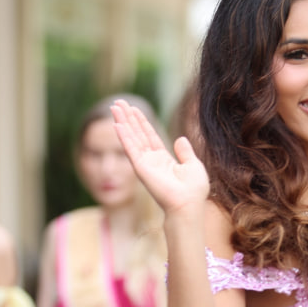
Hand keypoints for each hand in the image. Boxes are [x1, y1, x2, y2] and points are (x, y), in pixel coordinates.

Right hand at [112, 101, 208, 215]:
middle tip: (118, 102)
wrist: (188, 204)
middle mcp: (151, 160)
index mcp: (163, 159)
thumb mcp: (193, 165)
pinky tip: (117, 124)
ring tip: (114, 107)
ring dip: (122, 122)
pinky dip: (124, 136)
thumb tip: (180, 138)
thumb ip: (185, 152)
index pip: (149, 136)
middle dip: (128, 118)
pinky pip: (131, 148)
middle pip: (137, 133)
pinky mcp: (141, 168)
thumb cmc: (193, 190)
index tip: (133, 109)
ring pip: (131, 138)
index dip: (141, 122)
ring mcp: (145, 164)